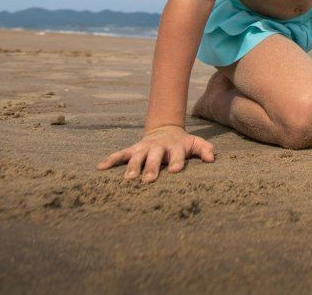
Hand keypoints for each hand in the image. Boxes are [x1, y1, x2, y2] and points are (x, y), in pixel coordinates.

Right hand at [96, 125, 214, 182]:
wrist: (165, 131)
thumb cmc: (182, 144)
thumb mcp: (196, 143)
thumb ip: (205, 149)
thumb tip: (211, 158)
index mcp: (175, 147)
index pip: (177, 155)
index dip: (177, 162)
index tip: (175, 171)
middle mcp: (158, 148)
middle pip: (155, 157)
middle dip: (152, 168)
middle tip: (149, 180)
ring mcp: (144, 148)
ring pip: (136, 157)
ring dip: (132, 167)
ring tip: (128, 179)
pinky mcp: (132, 150)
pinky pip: (120, 154)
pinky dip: (110, 160)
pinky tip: (100, 167)